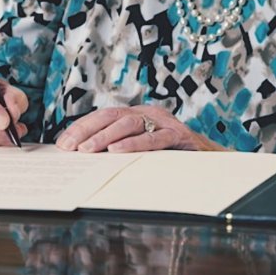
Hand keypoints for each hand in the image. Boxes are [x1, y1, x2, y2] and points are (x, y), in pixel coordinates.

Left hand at [56, 106, 226, 152]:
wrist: (212, 160)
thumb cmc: (173, 156)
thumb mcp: (142, 150)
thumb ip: (119, 148)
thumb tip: (85, 158)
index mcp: (137, 115)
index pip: (103, 116)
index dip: (82, 128)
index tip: (63, 144)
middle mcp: (148, 114)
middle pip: (111, 116)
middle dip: (87, 130)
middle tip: (70, 147)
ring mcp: (164, 122)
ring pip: (129, 124)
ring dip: (105, 137)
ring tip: (88, 150)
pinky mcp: (178, 135)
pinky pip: (153, 138)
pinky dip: (134, 144)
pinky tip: (117, 151)